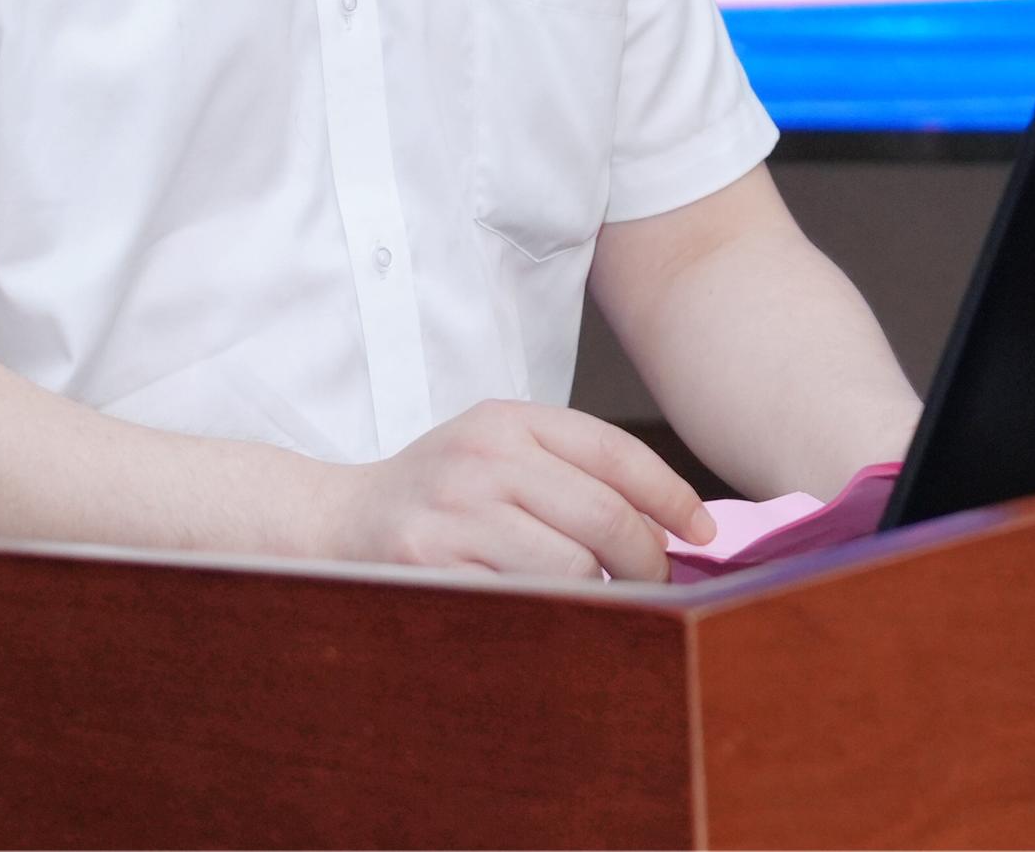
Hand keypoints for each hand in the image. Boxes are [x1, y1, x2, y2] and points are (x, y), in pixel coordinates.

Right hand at [317, 400, 715, 582]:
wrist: (331, 523)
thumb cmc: (434, 494)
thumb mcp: (496, 451)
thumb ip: (570, 471)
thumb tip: (667, 524)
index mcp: (508, 420)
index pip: (614, 452)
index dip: (671, 495)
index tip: (703, 530)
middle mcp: (483, 457)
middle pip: (603, 515)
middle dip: (646, 558)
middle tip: (657, 582)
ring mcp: (456, 512)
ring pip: (570, 566)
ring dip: (601, 593)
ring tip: (601, 599)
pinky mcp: (432, 565)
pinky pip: (522, 602)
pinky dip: (554, 615)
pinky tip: (555, 615)